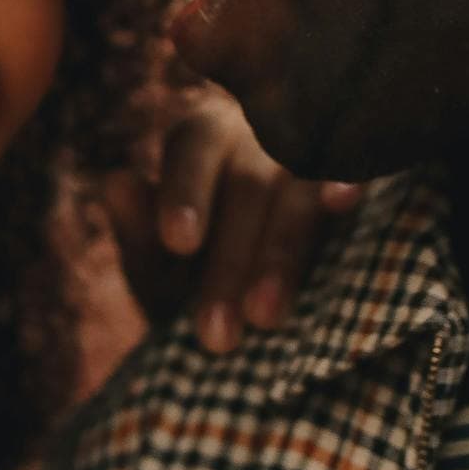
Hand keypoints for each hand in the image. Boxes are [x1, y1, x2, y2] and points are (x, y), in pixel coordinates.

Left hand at [102, 87, 359, 355]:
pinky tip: (344, 199)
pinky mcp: (353, 178)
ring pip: (297, 193)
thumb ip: (139, 231)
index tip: (178, 241)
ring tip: (264, 317)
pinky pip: (353, 177)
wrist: (260, 296)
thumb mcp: (160, 262)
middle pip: (247, 184)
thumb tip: (115, 182)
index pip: (193, 153)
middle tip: (215, 334)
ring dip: (280, 254)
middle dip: (230, 261)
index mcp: (203, 139)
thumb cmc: (200, 270)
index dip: (185, 194)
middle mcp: (260, 135)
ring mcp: (312, 153)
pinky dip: (344, 184)